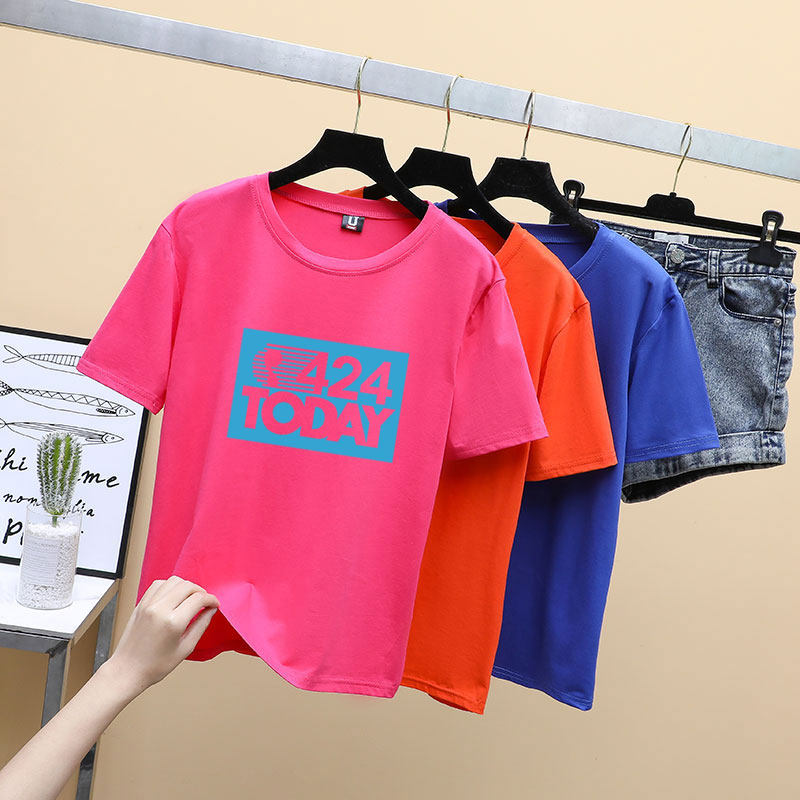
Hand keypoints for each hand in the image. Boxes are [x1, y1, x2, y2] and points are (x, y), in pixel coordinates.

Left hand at [104, 575, 219, 695]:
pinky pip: (158, 584)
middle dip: (200, 591)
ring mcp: (148, 604)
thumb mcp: (185, 648)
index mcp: (173, 622)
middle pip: (187, 586)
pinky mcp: (141, 604)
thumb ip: (201, 625)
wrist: (127, 670)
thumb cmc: (156, 665)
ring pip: (173, 581)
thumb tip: (211, 610)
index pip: (199, 598)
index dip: (211, 599)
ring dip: (186, 586)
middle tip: (204, 602)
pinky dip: (170, 586)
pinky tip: (173, 596)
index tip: (214, 604)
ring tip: (189, 598)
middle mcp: (160, 609)